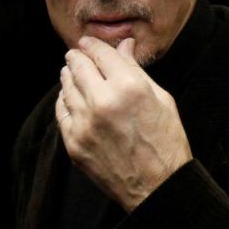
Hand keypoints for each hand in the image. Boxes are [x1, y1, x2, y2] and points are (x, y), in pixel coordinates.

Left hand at [56, 36, 191, 211]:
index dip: (93, 45)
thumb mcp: (161, 99)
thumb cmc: (166, 142)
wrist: (158, 187)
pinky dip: (65, 100)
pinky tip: (71, 97)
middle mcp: (103, 102)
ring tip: (72, 72)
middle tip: (77, 53)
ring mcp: (84, 124)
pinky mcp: (74, 143)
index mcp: (129, 87)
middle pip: (78, 66)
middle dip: (77, 57)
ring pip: (66, 87)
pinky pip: (61, 112)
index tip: (88, 42)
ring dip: (69, 76)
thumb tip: (123, 47)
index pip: (101, 53)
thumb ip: (136, 70)